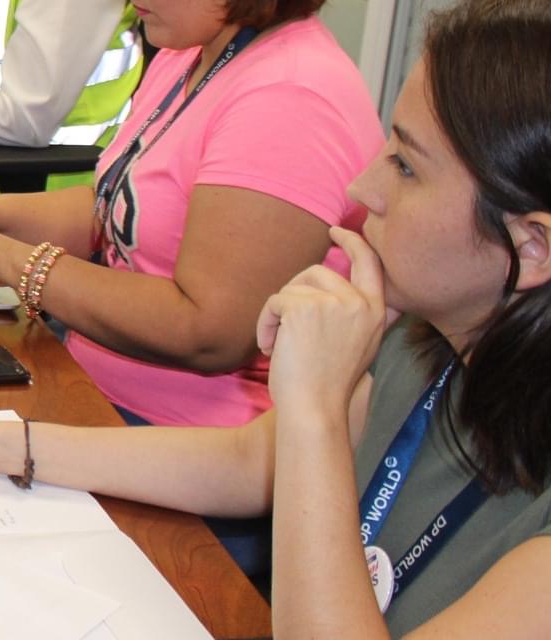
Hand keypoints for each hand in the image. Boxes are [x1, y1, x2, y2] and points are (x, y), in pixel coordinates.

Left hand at [258, 227, 397, 411]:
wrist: (315, 409)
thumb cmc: (327, 385)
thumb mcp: (357, 345)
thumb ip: (354, 315)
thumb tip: (341, 285)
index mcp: (375, 313)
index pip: (370, 264)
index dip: (354, 243)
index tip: (337, 230)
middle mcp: (360, 303)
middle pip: (317, 272)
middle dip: (293, 295)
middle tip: (285, 331)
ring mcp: (335, 303)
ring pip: (293, 287)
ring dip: (278, 314)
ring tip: (279, 345)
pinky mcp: (305, 306)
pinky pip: (274, 301)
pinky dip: (265, 323)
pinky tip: (271, 348)